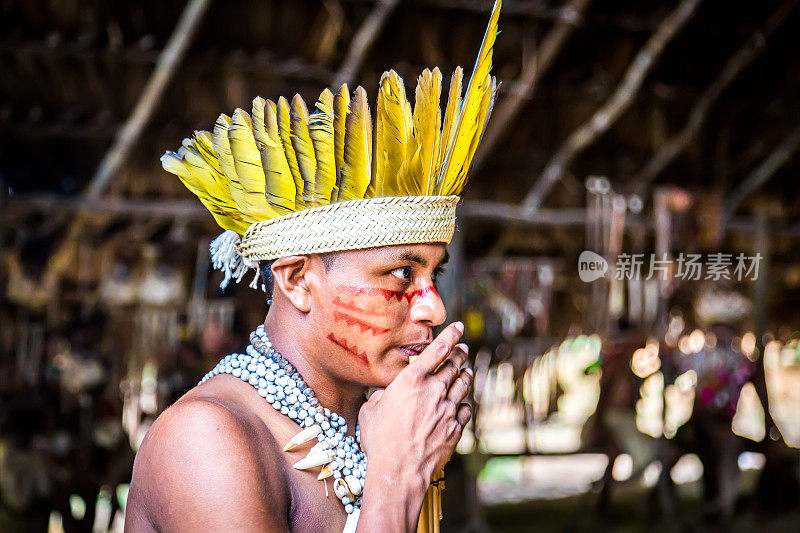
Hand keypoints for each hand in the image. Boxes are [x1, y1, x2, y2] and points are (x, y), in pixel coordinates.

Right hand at [358, 322, 472, 484]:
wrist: (399, 471)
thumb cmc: (380, 440)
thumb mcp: (371, 410)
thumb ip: (381, 396)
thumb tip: (385, 394)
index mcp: (412, 380)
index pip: (438, 349)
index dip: (451, 335)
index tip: (458, 327)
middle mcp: (434, 390)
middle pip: (455, 364)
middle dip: (460, 354)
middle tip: (463, 349)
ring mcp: (448, 409)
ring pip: (464, 384)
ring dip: (465, 375)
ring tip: (465, 372)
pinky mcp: (456, 427)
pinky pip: (466, 409)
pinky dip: (464, 403)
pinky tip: (461, 403)